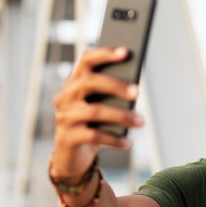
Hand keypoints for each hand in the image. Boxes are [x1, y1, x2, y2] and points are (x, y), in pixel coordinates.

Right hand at [50, 46, 143, 180]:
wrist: (71, 155)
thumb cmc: (92, 124)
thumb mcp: (100, 106)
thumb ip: (111, 95)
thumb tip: (134, 88)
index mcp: (74, 82)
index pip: (86, 60)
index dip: (105, 54)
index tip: (126, 52)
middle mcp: (65, 96)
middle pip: (90, 82)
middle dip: (115, 85)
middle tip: (137, 92)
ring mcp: (64, 116)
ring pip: (94, 111)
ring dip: (121, 116)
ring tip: (141, 122)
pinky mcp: (67, 138)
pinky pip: (93, 136)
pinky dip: (114, 139)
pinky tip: (128, 142)